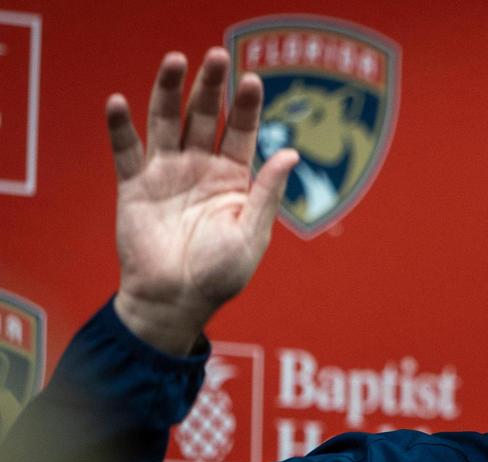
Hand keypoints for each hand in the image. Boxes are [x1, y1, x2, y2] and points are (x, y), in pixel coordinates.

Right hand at [108, 48, 297, 354]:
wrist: (176, 302)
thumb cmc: (220, 276)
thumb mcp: (252, 234)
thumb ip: (266, 192)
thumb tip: (290, 152)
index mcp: (234, 178)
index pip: (243, 131)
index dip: (247, 106)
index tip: (253, 80)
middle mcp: (200, 167)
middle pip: (204, 115)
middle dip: (210, 86)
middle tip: (215, 55)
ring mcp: (166, 174)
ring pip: (166, 121)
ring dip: (169, 91)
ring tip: (175, 60)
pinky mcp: (134, 187)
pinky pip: (125, 151)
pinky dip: (120, 127)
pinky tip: (119, 102)